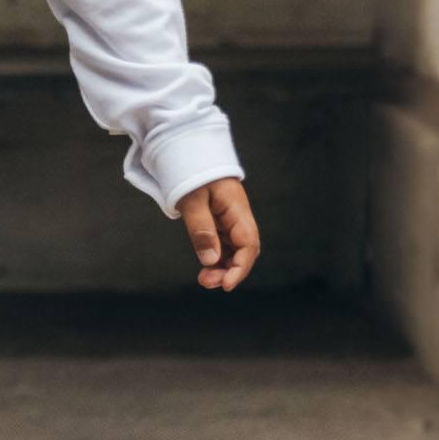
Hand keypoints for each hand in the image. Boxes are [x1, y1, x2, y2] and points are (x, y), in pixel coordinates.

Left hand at [175, 176, 258, 290]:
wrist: (191, 155)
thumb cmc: (192, 174)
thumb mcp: (192, 200)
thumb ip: (201, 228)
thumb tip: (210, 259)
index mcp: (237, 209)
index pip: (248, 244)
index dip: (240, 267)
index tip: (226, 284)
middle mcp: (239, 217)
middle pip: (244, 251)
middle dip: (230, 271)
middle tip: (206, 282)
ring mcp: (231, 220)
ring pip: (234, 251)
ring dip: (222, 267)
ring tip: (204, 279)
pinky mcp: (221, 222)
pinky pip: (224, 245)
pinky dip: (217, 258)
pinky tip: (206, 268)